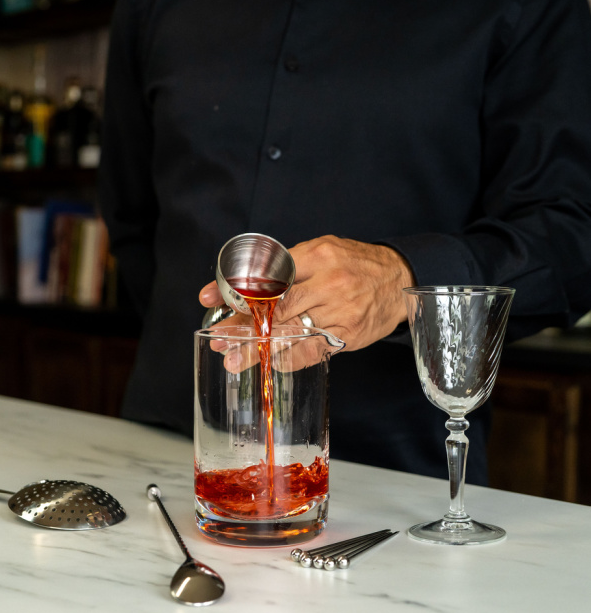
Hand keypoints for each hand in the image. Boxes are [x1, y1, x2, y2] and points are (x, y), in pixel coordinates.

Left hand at [199, 235, 414, 350]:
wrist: (400, 278)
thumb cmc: (356, 262)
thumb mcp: (323, 249)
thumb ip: (291, 266)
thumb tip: (251, 286)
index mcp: (317, 256)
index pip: (268, 275)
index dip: (236, 290)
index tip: (211, 299)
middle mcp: (328, 284)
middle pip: (275, 309)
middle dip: (242, 326)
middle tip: (218, 339)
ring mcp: (340, 311)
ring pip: (291, 333)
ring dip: (258, 349)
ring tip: (234, 360)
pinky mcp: (349, 334)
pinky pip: (314, 351)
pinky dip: (290, 359)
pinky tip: (272, 364)